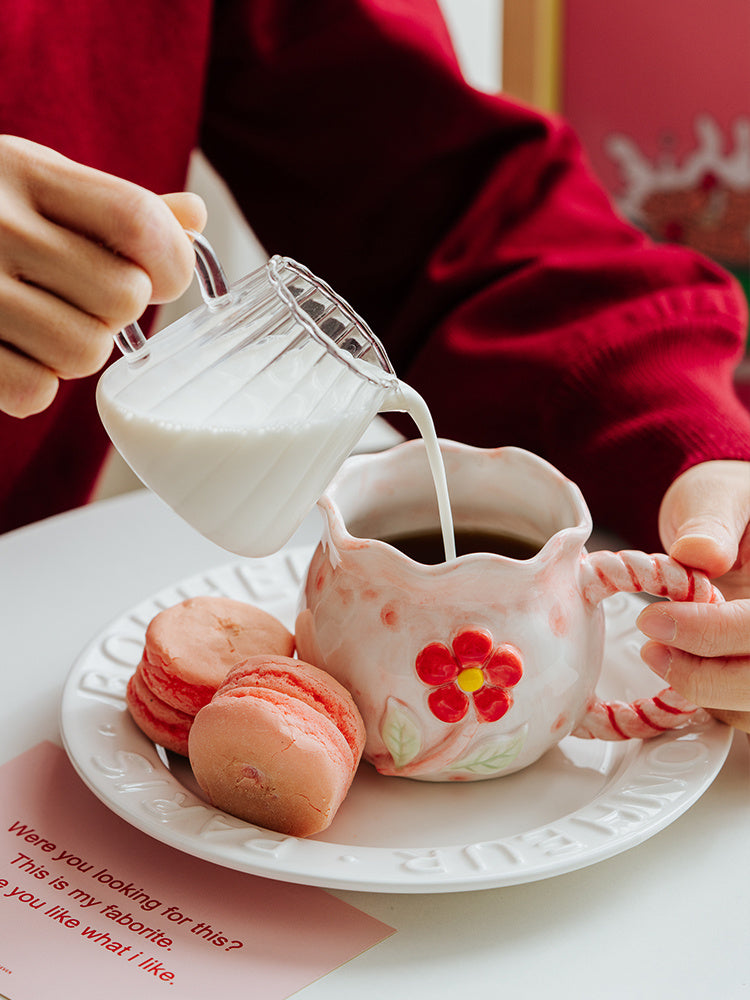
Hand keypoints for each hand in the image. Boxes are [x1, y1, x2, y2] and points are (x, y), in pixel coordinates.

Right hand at [0, 135, 206, 416]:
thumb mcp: (33, 179)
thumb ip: (111, 204)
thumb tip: (192, 216)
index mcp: (26, 172)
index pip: (138, 221)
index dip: (172, 260)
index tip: (164, 275)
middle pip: (123, 297)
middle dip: (118, 310)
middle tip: (85, 299)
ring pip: (85, 352)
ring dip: (78, 350)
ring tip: (45, 324)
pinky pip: (34, 391)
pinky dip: (34, 384)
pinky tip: (12, 352)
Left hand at [637, 460, 749, 730]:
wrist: (733, 519)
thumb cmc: (730, 503)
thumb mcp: (719, 495)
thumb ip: (711, 523)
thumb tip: (697, 553)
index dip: (711, 632)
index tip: (655, 620)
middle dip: (705, 675)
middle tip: (651, 647)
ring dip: (707, 694)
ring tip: (659, 654)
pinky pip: (747, 711)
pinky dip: (713, 702)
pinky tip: (682, 667)